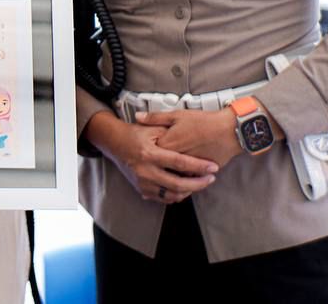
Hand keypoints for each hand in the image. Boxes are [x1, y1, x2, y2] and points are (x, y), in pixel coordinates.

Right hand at [84, 111, 218, 203]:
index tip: (213, 167)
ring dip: (189, 191)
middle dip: (198, 184)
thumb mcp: (152, 129)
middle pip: (178, 184)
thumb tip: (192, 143)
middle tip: (211, 179)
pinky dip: (176, 195)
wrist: (114, 143)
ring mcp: (143, 182)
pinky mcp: (141, 189)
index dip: (198, 166)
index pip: (179, 163)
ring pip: (171, 195)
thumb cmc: (135, 134)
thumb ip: (170, 135)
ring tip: (199, 183)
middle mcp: (145, 171)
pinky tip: (185, 188)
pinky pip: (163, 198)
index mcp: (150, 154)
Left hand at [139, 109, 243, 171]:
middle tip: (150, 167)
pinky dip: (184, 182)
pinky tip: (181, 181)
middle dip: (155, 168)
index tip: (142, 151)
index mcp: (168, 145)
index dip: (146, 152)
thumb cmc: (204, 122)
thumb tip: (138, 117)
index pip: (150, 153)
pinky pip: (188, 180)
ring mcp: (188, 169)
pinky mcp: (200, 174)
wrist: (230, 131)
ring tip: (164, 177)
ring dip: (169, 178)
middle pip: (160, 168)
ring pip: (174, 177)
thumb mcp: (178, 115)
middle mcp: (176, 159)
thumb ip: (156, 118)